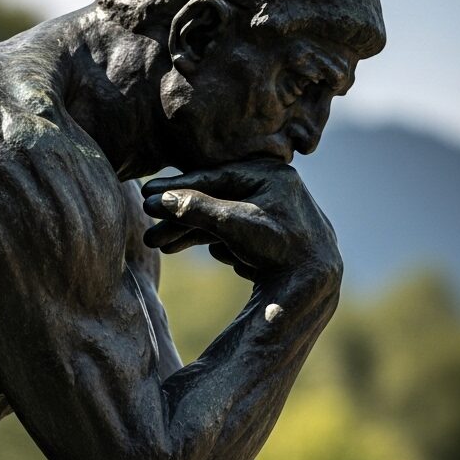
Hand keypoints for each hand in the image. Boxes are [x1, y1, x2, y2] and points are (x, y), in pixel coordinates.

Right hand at [141, 160, 340, 282]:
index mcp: (269, 174)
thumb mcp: (231, 224)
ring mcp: (276, 213)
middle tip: (148, 229)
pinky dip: (219, 242)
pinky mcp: (276, 237)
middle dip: (180, 218)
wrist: (313, 286)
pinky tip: (213, 253)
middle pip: (214, 200)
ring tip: (161, 246)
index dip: (176, 188)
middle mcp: (274, 188)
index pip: (212, 176)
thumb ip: (195, 208)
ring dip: (192, 233)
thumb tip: (159, 200)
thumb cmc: (277, 247)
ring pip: (223, 220)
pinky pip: (238, 234)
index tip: (147, 195)